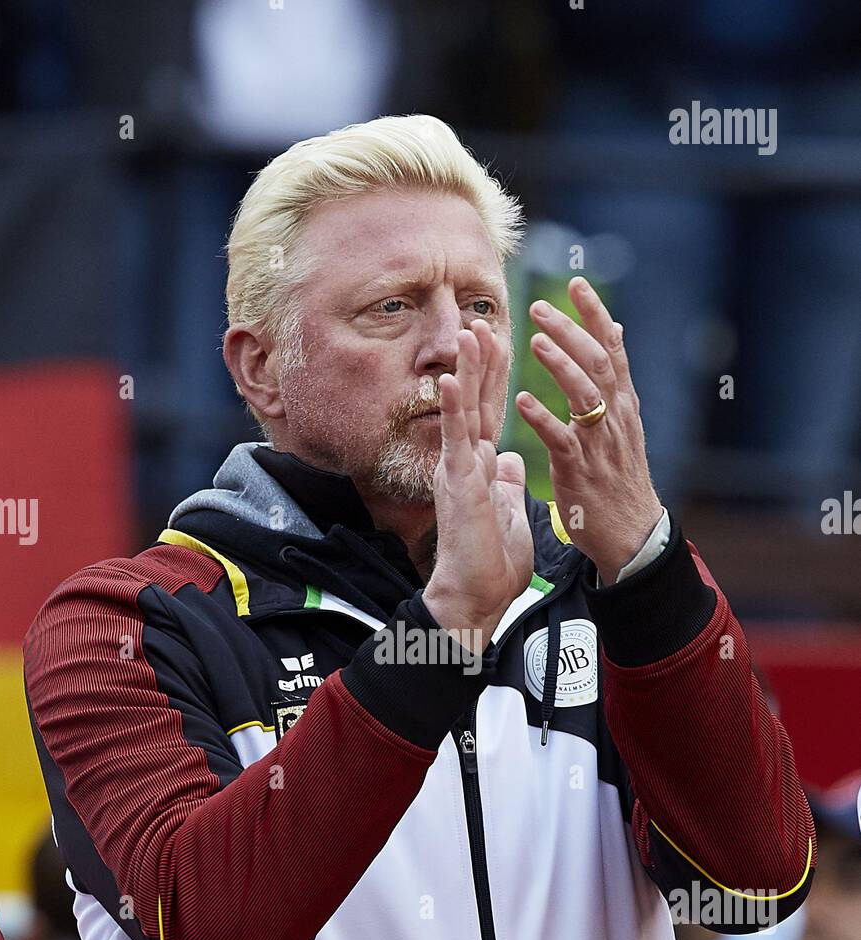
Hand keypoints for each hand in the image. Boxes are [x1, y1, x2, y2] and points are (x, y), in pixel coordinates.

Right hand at [424, 320, 533, 648]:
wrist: (476, 596)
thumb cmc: (491, 563)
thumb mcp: (508, 512)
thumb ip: (508, 483)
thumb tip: (513, 461)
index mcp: (484, 468)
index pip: (492, 412)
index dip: (496, 379)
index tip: (500, 343)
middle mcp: (467, 463)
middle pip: (476, 402)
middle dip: (480, 362)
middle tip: (480, 321)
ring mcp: (459, 471)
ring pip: (463, 412)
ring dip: (464, 372)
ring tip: (466, 334)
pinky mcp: (457, 485)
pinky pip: (454, 441)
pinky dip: (451, 409)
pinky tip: (449, 379)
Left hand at [515, 277, 661, 584]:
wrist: (631, 534)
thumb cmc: (621, 480)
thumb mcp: (624, 424)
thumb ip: (615, 380)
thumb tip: (614, 332)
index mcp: (623, 405)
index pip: (611, 349)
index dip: (594, 314)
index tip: (576, 282)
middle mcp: (616, 418)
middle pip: (597, 362)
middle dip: (571, 330)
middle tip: (540, 306)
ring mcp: (600, 443)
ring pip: (585, 394)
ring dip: (560, 364)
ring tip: (534, 340)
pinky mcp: (581, 470)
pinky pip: (562, 439)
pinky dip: (543, 418)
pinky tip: (522, 400)